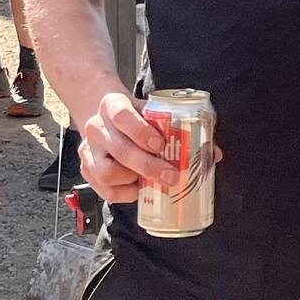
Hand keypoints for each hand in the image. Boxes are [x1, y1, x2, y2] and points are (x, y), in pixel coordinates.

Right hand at [75, 88, 194, 202]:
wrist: (102, 113)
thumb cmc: (134, 116)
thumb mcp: (151, 111)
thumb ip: (179, 128)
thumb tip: (214, 153)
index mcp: (113, 105)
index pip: (123, 116)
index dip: (141, 132)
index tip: (161, 144)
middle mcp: (96, 127)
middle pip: (119, 150)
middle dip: (147, 166)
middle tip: (170, 176)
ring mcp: (89, 149)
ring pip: (106, 173)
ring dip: (132, 181)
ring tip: (150, 181)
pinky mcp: (86, 168)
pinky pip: (102, 189)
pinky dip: (123, 194)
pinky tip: (137, 189)